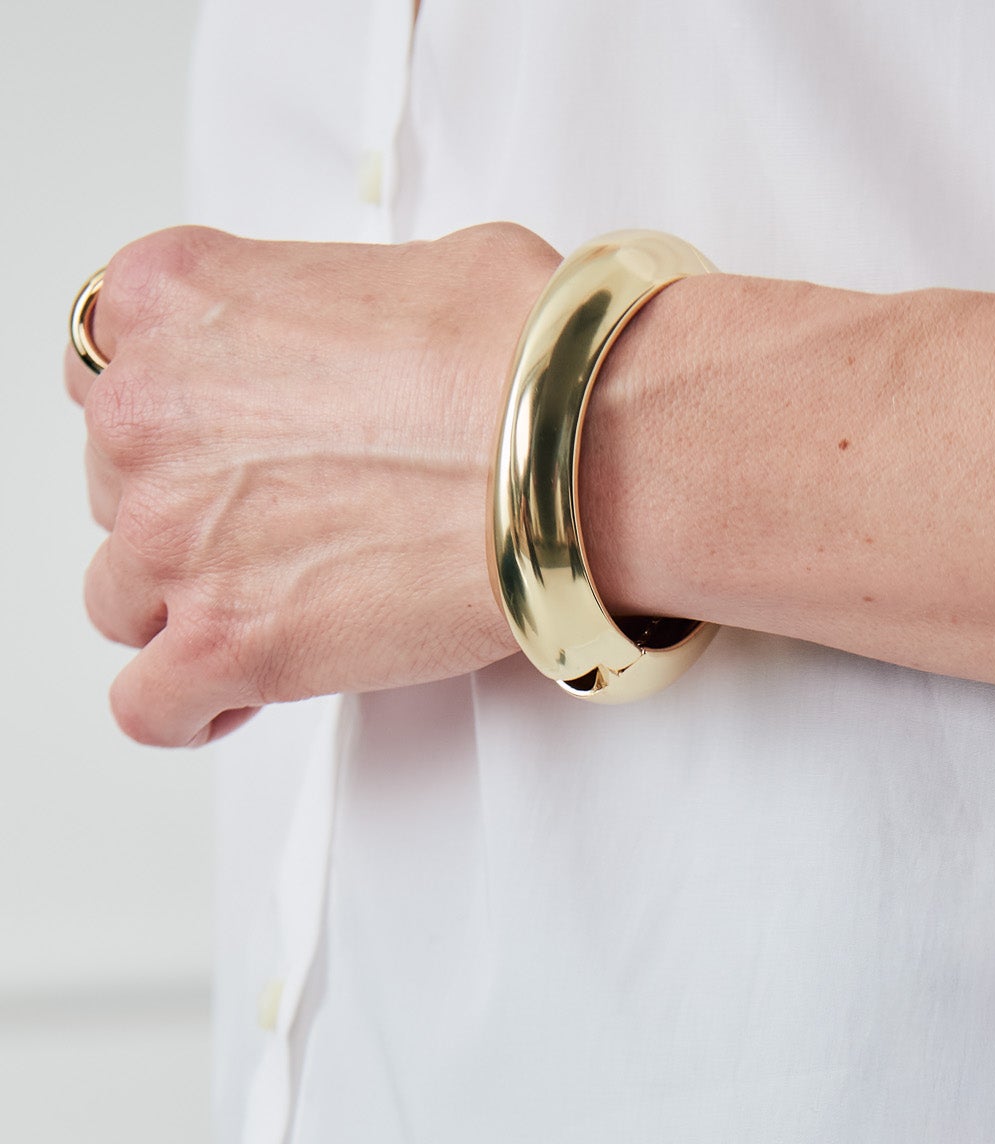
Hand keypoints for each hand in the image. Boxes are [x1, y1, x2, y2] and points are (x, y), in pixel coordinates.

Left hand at [67, 222, 560, 746]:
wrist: (576, 448)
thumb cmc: (520, 358)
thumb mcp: (395, 269)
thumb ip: (325, 313)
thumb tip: (368, 351)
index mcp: (174, 298)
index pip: (103, 363)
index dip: (169, 420)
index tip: (218, 449)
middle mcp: (149, 413)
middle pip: (117, 486)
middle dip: (191, 514)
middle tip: (285, 530)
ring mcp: (173, 537)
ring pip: (120, 598)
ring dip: (186, 608)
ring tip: (276, 612)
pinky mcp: (224, 645)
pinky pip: (150, 705)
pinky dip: (186, 708)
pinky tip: (234, 697)